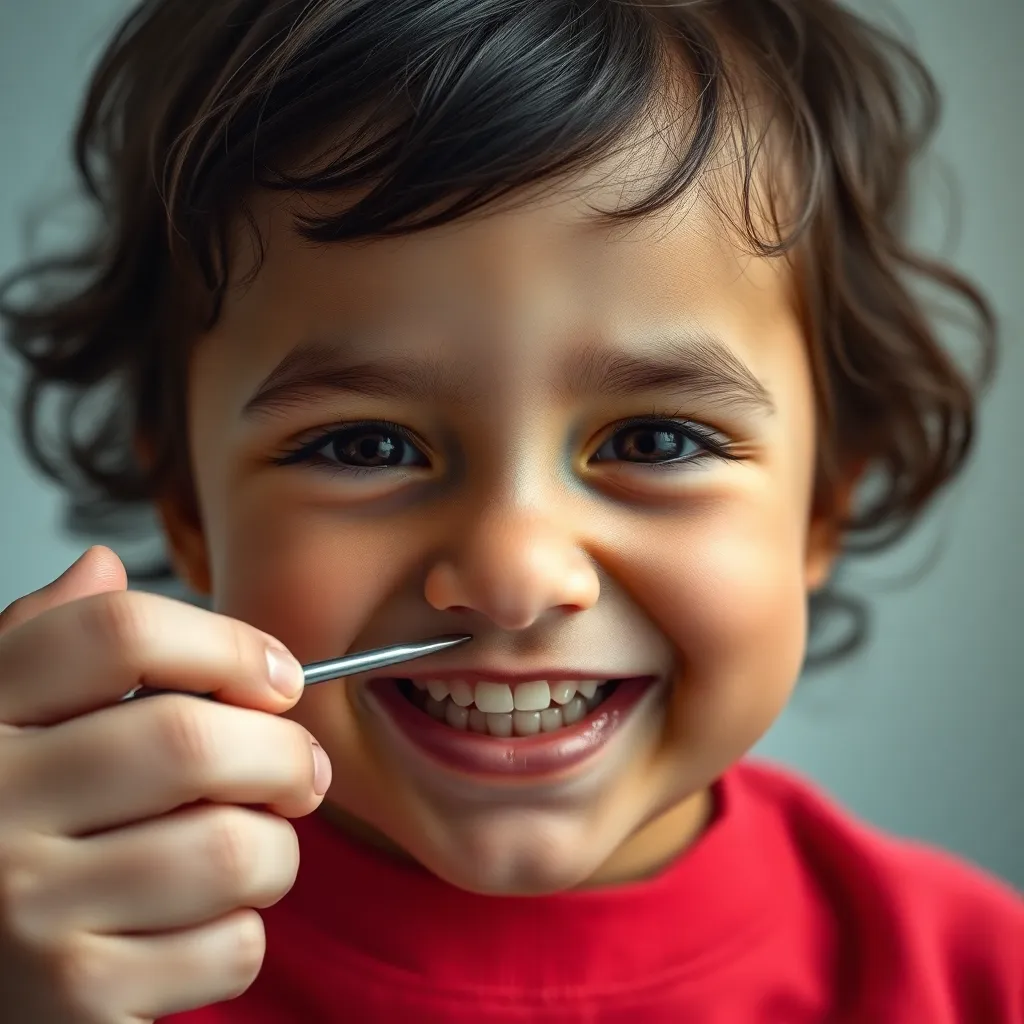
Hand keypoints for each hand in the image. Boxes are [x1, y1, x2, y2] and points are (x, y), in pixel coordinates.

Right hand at [0, 547, 330, 1021]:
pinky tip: (207, 923)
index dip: (228, 644)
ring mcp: (27, 911)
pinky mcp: (70, 1002)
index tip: (279, 677)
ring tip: (259, 848)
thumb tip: (103, 565)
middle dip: (286, 754)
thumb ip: (44, 642)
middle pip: (192, 740)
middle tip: (303, 770)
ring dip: (277, 850)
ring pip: (230, 850)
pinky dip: (244, 933)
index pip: (120, 631)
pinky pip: (226, 948)